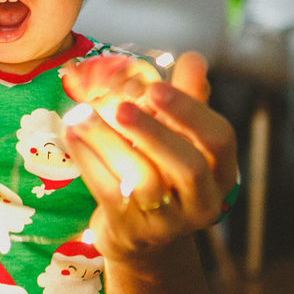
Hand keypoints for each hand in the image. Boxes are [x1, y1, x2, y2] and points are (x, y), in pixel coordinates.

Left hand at [62, 51, 237, 271]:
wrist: (139, 236)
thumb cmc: (163, 173)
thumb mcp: (180, 138)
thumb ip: (187, 99)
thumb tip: (193, 58)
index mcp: (222, 173)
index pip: (219, 140)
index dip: (190, 111)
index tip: (155, 87)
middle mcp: (204, 202)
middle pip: (188, 168)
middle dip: (153, 133)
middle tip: (120, 106)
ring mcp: (169, 223)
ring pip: (145, 182)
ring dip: (110, 143)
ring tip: (82, 115)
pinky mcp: (133, 231)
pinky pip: (110, 193)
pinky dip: (89, 161)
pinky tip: (72, 134)